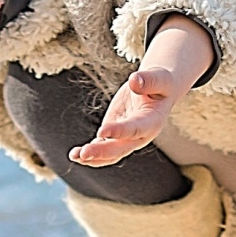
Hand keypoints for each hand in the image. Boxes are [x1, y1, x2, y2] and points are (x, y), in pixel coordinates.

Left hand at [71, 16, 213, 167]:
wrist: (159, 91)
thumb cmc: (161, 83)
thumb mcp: (160, 79)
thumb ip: (149, 80)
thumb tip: (134, 81)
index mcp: (153, 122)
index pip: (135, 129)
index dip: (120, 131)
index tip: (102, 130)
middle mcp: (140, 136)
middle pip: (120, 148)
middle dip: (102, 151)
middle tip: (84, 153)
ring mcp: (127, 139)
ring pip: (110, 154)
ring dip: (93, 157)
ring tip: (74, 156)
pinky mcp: (115, 136)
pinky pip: (103, 149)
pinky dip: (89, 154)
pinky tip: (74, 155)